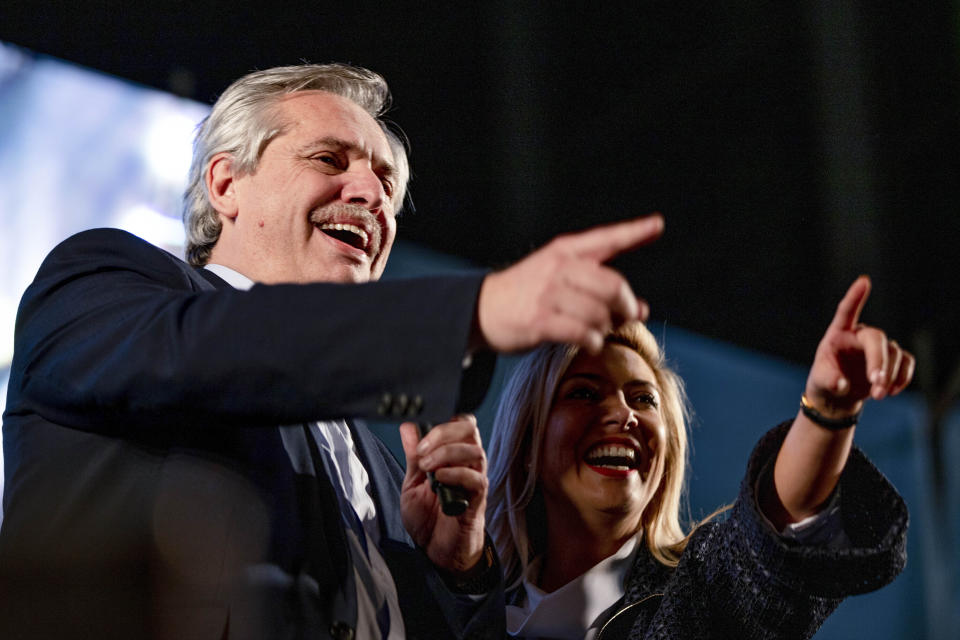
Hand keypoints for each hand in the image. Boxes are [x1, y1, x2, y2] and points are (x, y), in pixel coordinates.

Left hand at [399, 415, 486, 573]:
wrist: (435, 552)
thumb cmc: (428, 518)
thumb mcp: (412, 483)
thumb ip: (413, 455)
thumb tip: (408, 427)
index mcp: (452, 454)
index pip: (458, 422)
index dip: (442, 419)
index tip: (419, 428)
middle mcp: (467, 462)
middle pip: (469, 428)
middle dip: (443, 432)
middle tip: (422, 449)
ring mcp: (474, 479)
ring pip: (474, 450)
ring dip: (446, 453)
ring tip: (427, 468)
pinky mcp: (478, 498)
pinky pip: (476, 478)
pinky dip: (457, 473)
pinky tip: (440, 479)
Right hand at [476, 214, 663, 353]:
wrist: (478, 309)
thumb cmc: (524, 295)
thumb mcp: (556, 278)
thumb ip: (596, 288)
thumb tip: (642, 309)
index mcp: (564, 251)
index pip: (606, 238)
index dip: (634, 231)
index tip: (657, 224)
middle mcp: (558, 267)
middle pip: (613, 286)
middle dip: (626, 306)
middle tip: (626, 316)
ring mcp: (549, 294)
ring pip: (600, 313)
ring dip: (607, 327)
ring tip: (598, 331)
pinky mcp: (540, 320)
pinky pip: (583, 333)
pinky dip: (593, 340)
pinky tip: (590, 342)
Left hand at [805, 276, 914, 416]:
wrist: (837, 395)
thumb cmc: (825, 381)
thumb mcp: (820, 382)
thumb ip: (829, 381)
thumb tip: (842, 384)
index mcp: (838, 333)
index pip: (846, 311)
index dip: (855, 297)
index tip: (864, 281)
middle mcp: (860, 335)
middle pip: (876, 338)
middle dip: (878, 361)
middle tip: (876, 383)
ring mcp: (878, 346)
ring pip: (893, 353)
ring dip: (890, 375)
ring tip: (878, 396)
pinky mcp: (892, 359)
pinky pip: (906, 362)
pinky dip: (903, 377)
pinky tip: (891, 391)